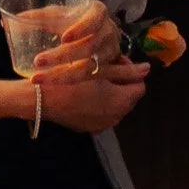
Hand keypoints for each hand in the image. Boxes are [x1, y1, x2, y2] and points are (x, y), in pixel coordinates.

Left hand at [29, 0, 119, 81]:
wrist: (93, 32)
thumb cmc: (72, 19)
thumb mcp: (58, 13)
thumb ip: (35, 17)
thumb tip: (3, 24)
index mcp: (98, 12)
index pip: (95, 19)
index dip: (82, 29)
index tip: (64, 38)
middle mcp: (108, 32)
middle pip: (89, 47)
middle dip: (62, 56)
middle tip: (37, 60)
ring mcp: (109, 52)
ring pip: (88, 69)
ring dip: (61, 75)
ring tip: (37, 78)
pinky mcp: (106, 69)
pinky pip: (86, 79)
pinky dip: (66, 82)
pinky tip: (48, 84)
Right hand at [29, 53, 148, 134]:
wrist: (41, 99)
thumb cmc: (71, 79)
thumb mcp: (100, 69)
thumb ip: (127, 71)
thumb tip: (147, 69)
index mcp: (122, 102)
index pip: (139, 85)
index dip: (129, 70)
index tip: (113, 60)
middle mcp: (115, 118)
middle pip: (128, 96)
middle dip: (120, 81)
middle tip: (102, 66)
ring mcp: (101, 125)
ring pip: (114, 105)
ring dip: (109, 92)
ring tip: (92, 78)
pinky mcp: (87, 128)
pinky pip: (101, 113)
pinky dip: (98, 103)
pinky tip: (83, 92)